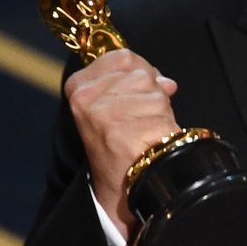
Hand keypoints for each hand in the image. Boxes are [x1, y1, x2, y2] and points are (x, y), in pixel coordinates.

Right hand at [66, 49, 178, 243]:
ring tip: (146, 134)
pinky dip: (168, 127)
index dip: (141, 71)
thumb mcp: (108, 108)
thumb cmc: (119, 148)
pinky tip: (153, 143)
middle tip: (141, 120)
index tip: (136, 93)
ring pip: (156, 91)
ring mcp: (108, 114)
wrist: (124, 189)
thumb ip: (129, 83)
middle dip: (151, 93)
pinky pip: (165, 112)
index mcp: (78, 89)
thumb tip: (166, 81)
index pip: (123, 56)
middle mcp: (88, 99)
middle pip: (142, 72)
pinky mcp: (129, 130)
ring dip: (160, 112)